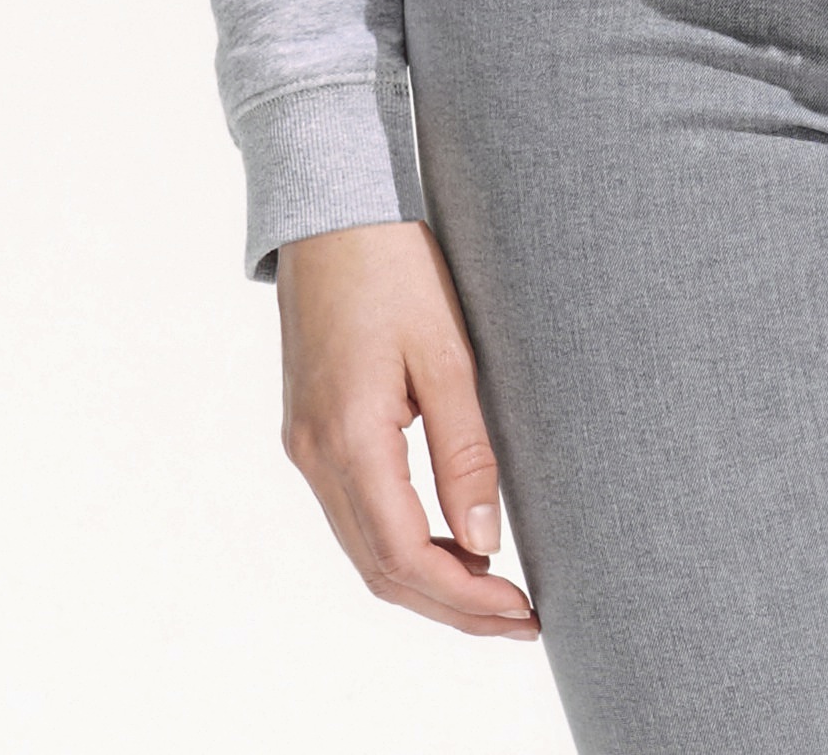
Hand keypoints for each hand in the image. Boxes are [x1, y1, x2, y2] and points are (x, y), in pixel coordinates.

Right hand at [276, 221, 539, 640]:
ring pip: (364, 549)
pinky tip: (448, 542)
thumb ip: (466, 450)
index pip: (405, 556)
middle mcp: (314, 455)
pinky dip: (401, 545)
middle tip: (522, 620)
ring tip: (497, 593)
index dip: (465, 597)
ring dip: (427, 582)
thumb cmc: (393, 264)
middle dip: (452, 606)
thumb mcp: (445, 352)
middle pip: (381, 569)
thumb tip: (487, 540)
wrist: (331, 208)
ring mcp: (305, 446)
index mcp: (349, 437)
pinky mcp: (310, 432)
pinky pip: (354, 515)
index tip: (522, 610)